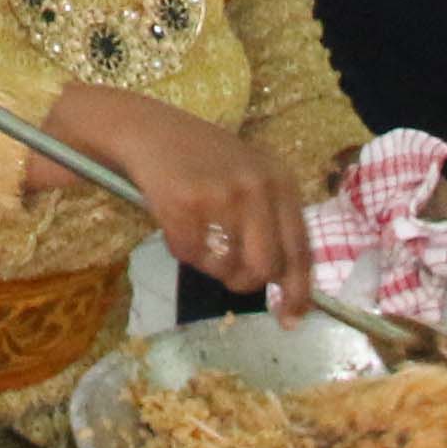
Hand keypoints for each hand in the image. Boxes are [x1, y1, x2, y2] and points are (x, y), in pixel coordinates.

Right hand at [41, 84, 313, 314]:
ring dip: (210, 266)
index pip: (300, 249)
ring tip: (198, 238)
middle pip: (266, 268)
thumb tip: (284, 283)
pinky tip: (175, 226)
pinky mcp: (183, 205)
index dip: (298, 290)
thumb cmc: (201, 159)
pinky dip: (182, 251)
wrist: (147, 129)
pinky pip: (190, 256)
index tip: (291, 318)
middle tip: (229, 277)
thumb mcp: (250, 178)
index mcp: (281, 182)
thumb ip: (271, 220)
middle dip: (246, 281)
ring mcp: (220, 196)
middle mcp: (257, 188)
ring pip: (227, 267)